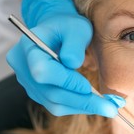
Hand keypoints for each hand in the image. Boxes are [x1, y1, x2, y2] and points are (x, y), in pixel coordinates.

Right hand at [7, 0, 124, 116]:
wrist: (58, 31)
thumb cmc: (68, 26)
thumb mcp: (77, 27)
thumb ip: (74, 43)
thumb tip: (72, 64)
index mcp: (28, 48)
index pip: (43, 72)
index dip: (66, 81)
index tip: (89, 86)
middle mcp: (23, 68)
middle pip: (51, 93)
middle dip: (82, 101)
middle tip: (111, 107)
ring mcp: (29, 83)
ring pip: (55, 104)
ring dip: (83, 107)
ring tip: (109, 107)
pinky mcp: (39, 93)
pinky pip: (58, 105)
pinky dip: (78, 106)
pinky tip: (97, 104)